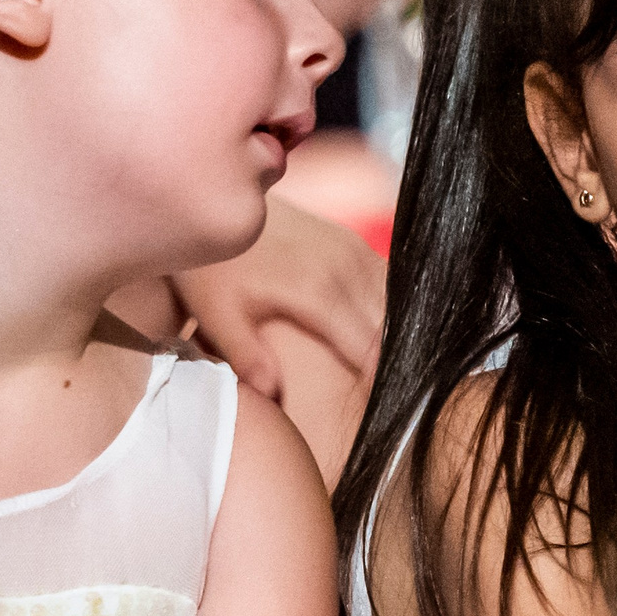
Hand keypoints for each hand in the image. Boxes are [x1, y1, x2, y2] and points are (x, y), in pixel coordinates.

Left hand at [174, 192, 384, 403]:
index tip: (389, 414)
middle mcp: (346, 268)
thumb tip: (273, 396)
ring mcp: (353, 250)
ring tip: (402, 378)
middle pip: (394, 329)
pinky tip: (388, 341)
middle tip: (404, 405)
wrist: (214, 201)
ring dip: (402, 340)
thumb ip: (245, 356)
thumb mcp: (216, 314)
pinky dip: (393, 314)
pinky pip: (388, 284)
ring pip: (398, 305)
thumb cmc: (212, 268)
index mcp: (318, 293)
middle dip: (401, 367)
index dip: (384, 385)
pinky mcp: (352, 242)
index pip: (372, 350)